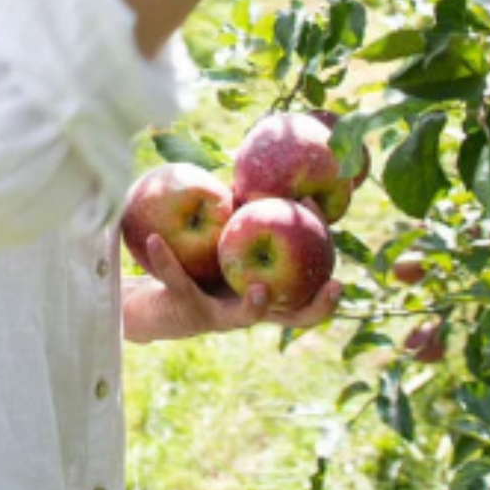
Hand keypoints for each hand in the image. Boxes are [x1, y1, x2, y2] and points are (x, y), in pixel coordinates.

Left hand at [122, 234, 341, 343]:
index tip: (329, 226)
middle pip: (295, 317)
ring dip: (256, 304)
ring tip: (262, 287)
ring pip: (243, 317)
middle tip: (336, 285)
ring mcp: (221, 316)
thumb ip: (247, 215)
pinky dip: (165, 260)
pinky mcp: (187, 309)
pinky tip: (153, 239)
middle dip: (319, 307)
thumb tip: (268, 172)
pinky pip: (177, 282)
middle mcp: (252, 311)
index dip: (325, 261)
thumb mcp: (227, 239)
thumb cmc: (200, 265)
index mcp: (269, 293)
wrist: (157, 301)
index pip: (309, 285)